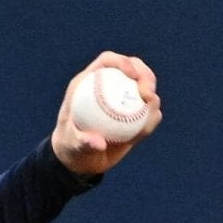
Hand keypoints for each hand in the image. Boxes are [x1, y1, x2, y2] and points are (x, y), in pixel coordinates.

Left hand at [51, 51, 162, 174]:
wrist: (80, 160)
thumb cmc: (70, 147)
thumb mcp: (72, 145)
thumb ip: (83, 142)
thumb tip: (99, 144)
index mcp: (88, 83)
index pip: (107, 62)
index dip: (122, 62)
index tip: (133, 75)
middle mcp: (107, 87)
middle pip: (132, 69)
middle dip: (145, 75)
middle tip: (148, 93)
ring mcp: (122, 100)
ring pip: (144, 89)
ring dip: (152, 96)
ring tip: (151, 107)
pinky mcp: (134, 115)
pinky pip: (148, 112)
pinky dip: (151, 117)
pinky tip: (149, 125)